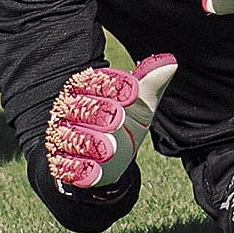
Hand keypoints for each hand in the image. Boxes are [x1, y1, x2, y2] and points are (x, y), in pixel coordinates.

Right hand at [44, 54, 177, 199]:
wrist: (109, 161)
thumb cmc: (124, 124)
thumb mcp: (140, 105)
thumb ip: (151, 84)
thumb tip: (170, 61)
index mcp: (87, 89)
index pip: (94, 81)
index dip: (113, 86)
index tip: (133, 94)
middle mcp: (70, 111)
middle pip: (80, 108)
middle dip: (99, 112)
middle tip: (118, 119)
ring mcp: (63, 138)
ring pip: (71, 137)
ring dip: (89, 142)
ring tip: (109, 147)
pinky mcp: (63, 165)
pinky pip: (67, 166)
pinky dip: (79, 169)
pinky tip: (94, 171)